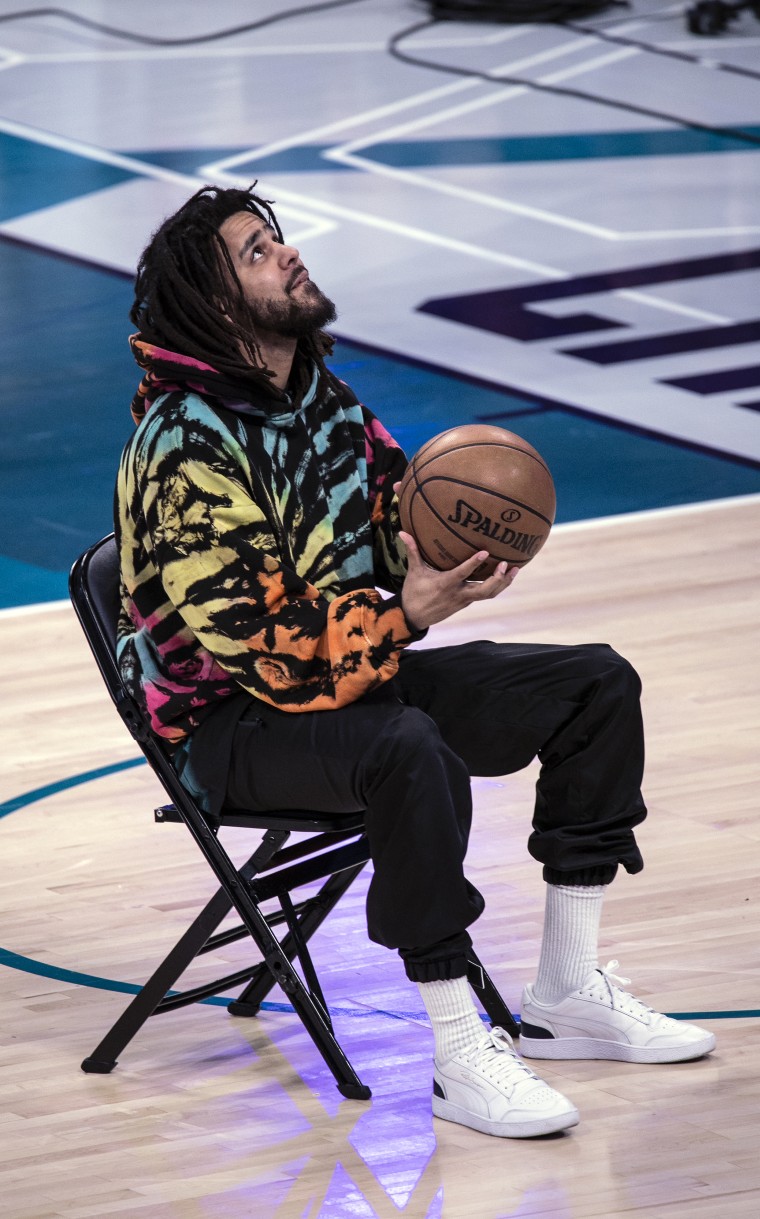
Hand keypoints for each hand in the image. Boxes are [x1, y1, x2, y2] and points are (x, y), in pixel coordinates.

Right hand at [399, 530, 519, 631]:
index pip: (463, 573)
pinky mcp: (466, 603)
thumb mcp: (413, 572)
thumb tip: (402, 532)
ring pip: (489, 594)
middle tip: (506, 564)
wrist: (413, 617)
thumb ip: (413, 551)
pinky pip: (485, 595)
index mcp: (446, 584)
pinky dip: (496, 586)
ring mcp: (464, 600)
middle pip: (484, 590)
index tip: (486, 553)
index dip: (474, 563)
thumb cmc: (414, 592)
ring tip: (514, 570)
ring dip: (502, 583)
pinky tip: (504, 576)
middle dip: (498, 578)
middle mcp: (458, 593)